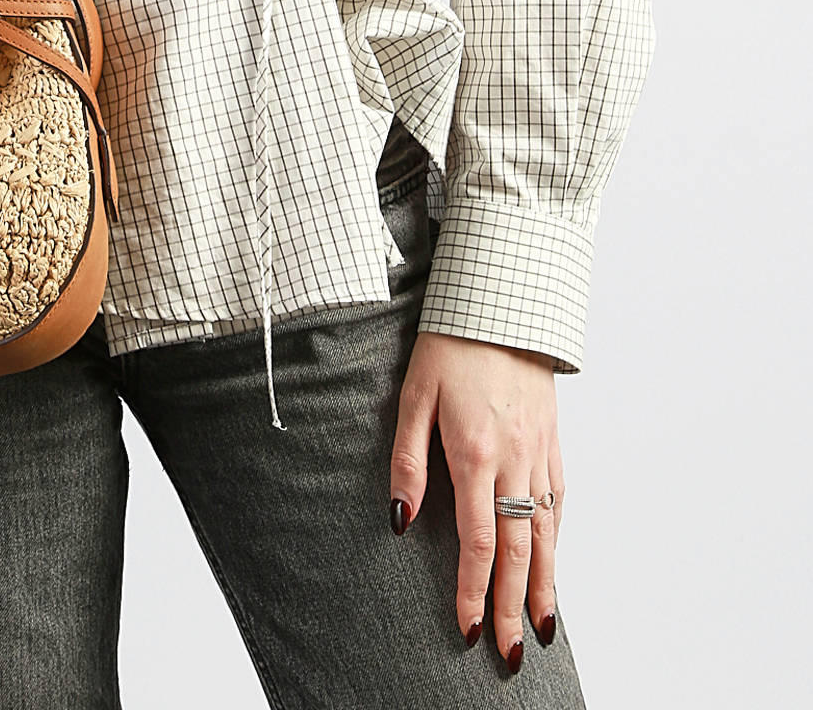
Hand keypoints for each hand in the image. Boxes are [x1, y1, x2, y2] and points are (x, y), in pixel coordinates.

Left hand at [389, 331, 565, 672]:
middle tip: (512, 653)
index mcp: (475, 454)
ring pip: (546, 532)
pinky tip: (552, 561)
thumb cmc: (450, 345)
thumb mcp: (413, 396)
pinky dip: (556, 539)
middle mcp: (514, 461)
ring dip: (544, 584)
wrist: (502, 303)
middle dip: (512, 606)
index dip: (472, 590)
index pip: (477, 541)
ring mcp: (539, 452)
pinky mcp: (553, 441)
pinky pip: (557, 501)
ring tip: (542, 627)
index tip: (468, 628)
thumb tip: (398, 519)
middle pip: (517, 551)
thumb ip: (407, 461)